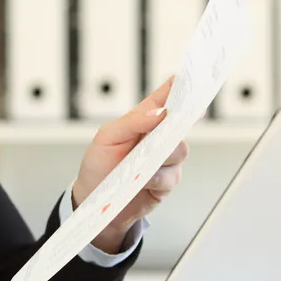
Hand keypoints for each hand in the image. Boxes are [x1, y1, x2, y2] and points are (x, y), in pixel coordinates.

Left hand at [72, 77, 188, 252]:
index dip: (176, 88)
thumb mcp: (106, 138)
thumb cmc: (97, 166)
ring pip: (179, 151)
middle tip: (168, 128)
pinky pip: (172, 176)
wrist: (93, 201)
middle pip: (179, 125)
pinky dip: (158, 178)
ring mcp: (162, 161)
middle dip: (177, 126)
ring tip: (143, 164)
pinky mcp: (165, 182)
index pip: (162, 100)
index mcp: (141, 122)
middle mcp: (156, 139)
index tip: (186, 79)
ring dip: (163, 157)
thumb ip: (132, 122)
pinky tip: (145, 180)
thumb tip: (158, 112)